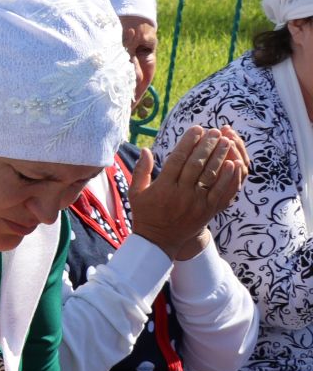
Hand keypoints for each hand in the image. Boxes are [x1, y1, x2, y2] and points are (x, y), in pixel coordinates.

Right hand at [131, 127, 244, 261]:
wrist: (158, 242)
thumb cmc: (145, 214)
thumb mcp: (136, 192)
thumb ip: (141, 170)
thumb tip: (145, 149)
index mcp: (163, 187)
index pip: (178, 159)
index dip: (188, 142)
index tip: (196, 129)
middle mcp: (180, 193)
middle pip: (196, 164)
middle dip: (207, 145)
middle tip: (215, 131)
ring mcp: (196, 203)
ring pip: (210, 175)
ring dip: (220, 156)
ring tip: (226, 141)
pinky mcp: (207, 211)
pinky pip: (220, 192)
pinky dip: (228, 178)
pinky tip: (233, 164)